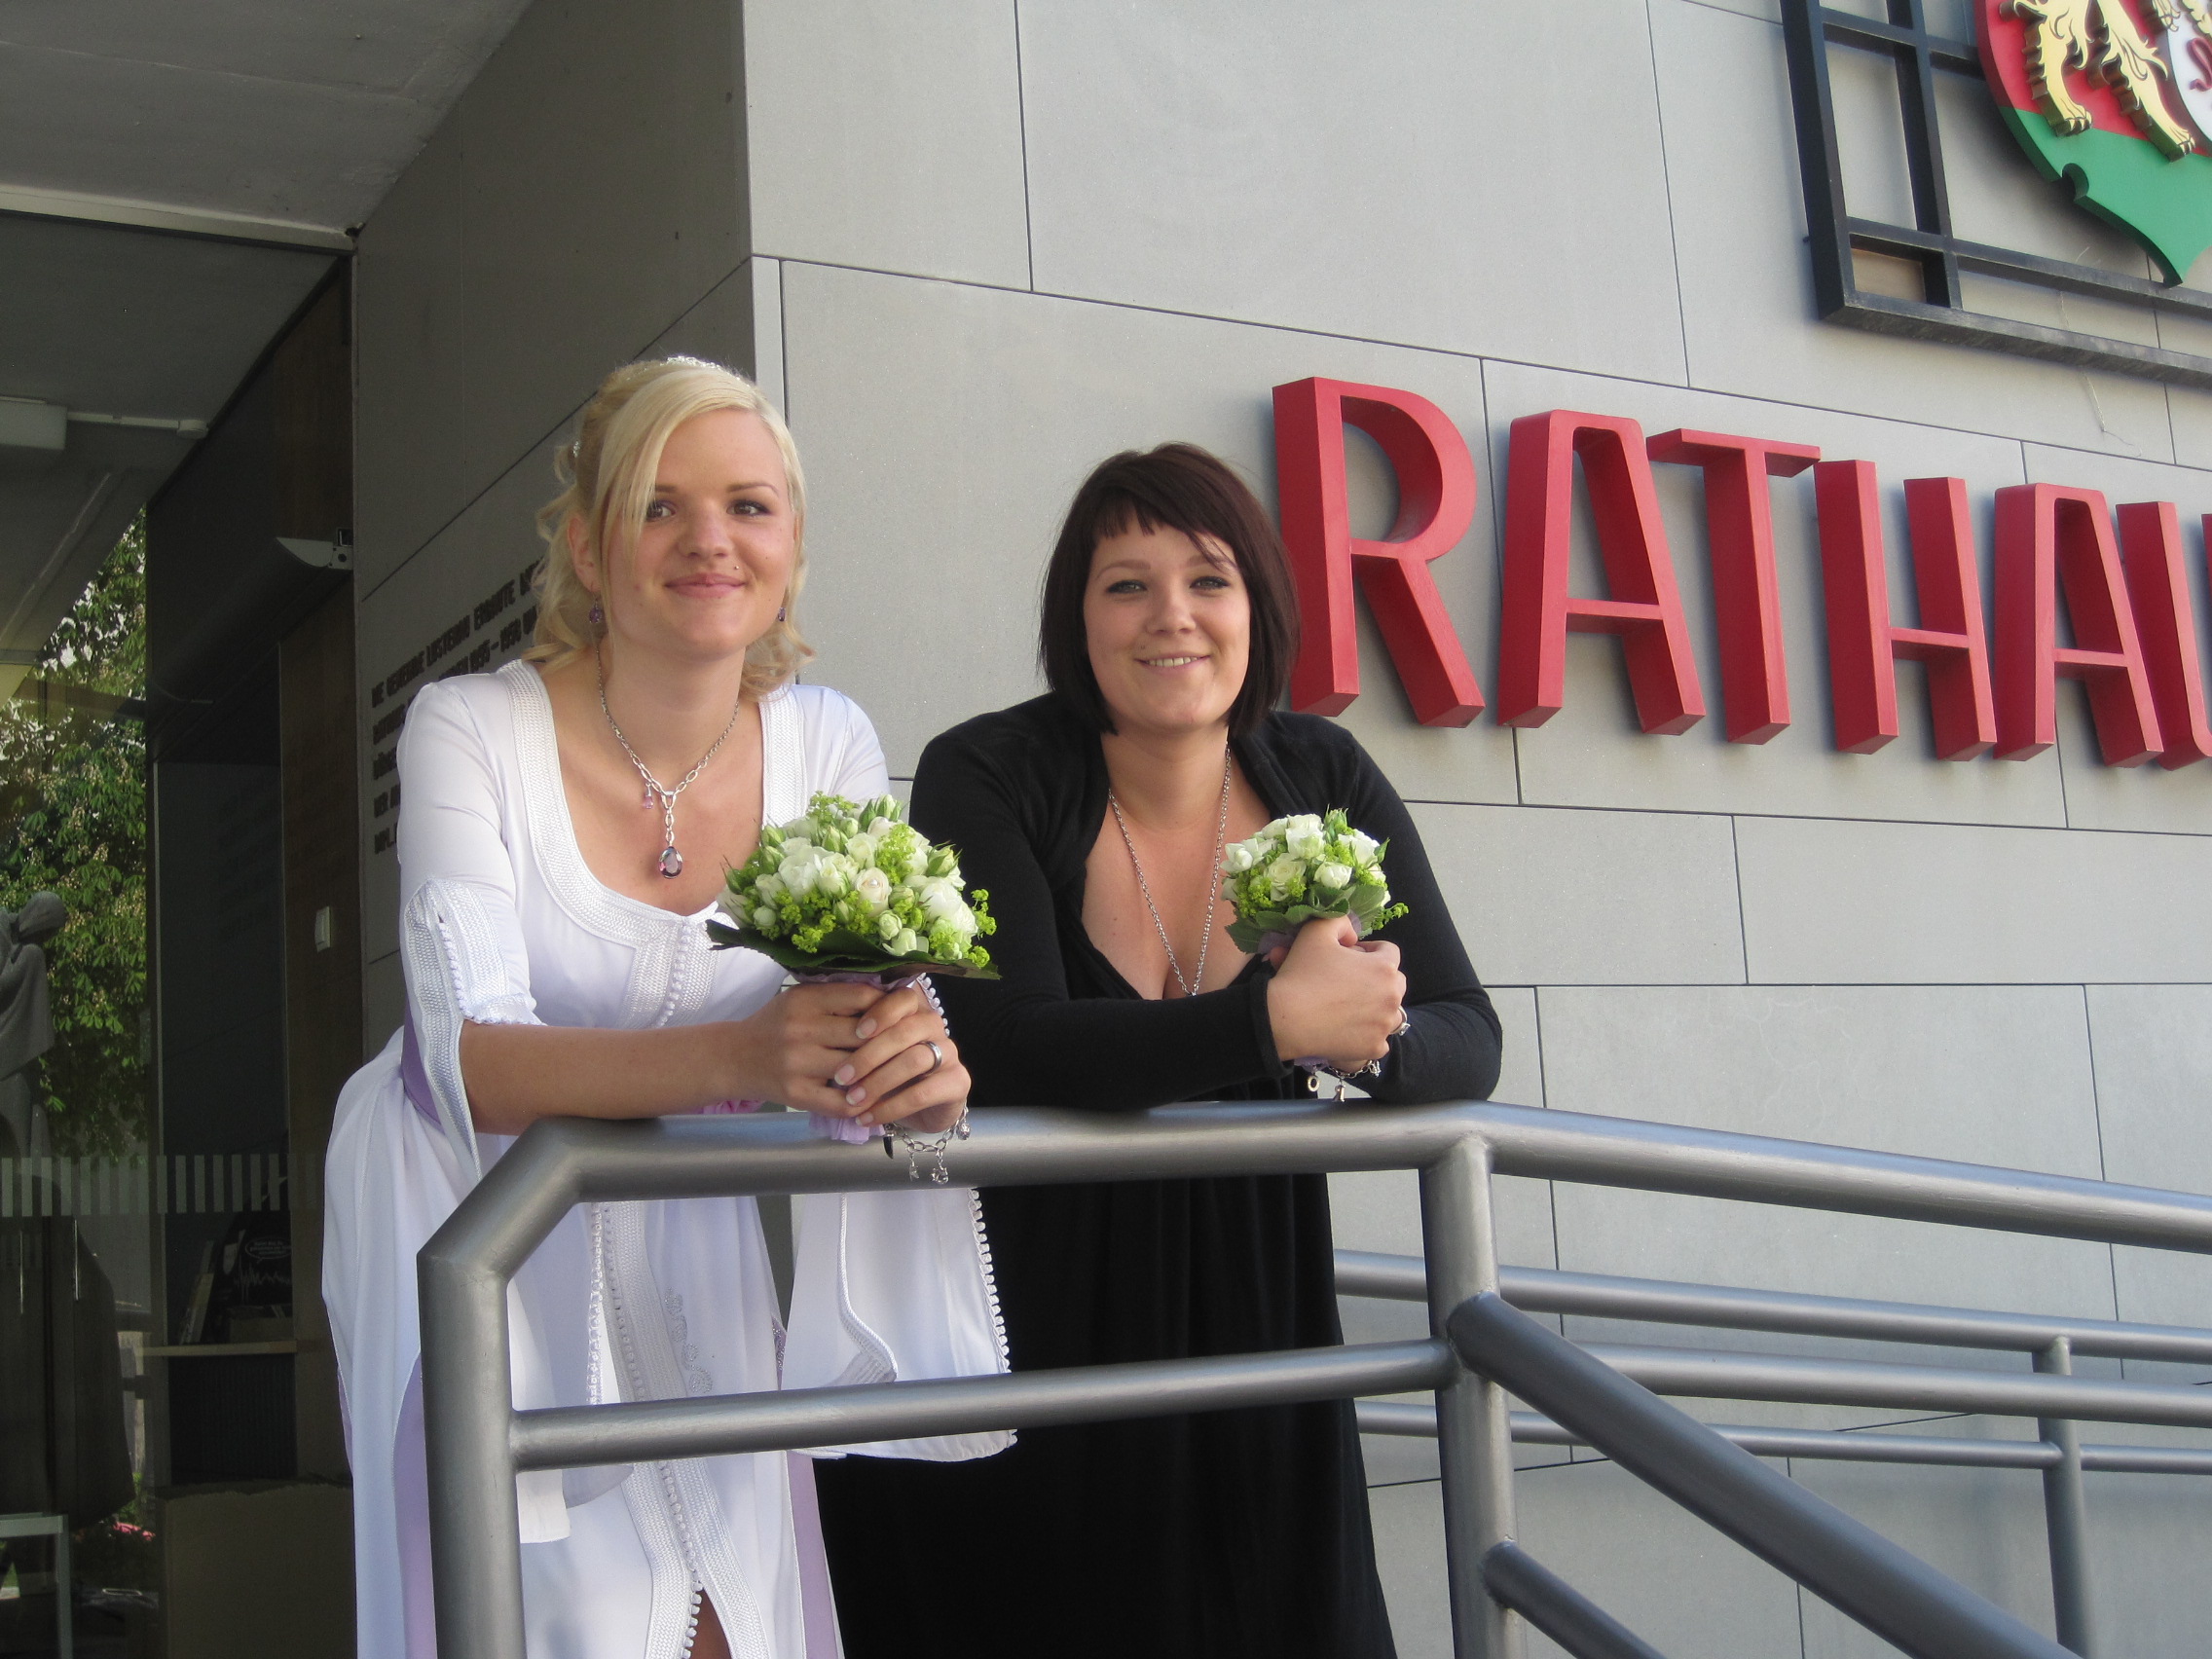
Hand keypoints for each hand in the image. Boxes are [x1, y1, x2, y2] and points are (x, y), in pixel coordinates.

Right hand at [752, 982, 969, 1128]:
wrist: (733, 1057)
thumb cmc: (775, 1025)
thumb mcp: (800, 999)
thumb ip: (838, 995)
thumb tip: (891, 993)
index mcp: (805, 1000)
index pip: (862, 998)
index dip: (888, 1007)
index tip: (903, 1015)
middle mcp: (800, 1029)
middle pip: (864, 1035)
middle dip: (890, 1042)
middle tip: (910, 1046)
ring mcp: (797, 1063)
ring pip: (856, 1068)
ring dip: (879, 1073)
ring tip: (900, 1073)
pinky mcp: (795, 1093)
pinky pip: (840, 1102)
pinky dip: (862, 1103)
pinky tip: (875, 1100)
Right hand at [1264, 915, 1404, 1070]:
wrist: (1284, 1018)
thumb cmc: (1301, 973)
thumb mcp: (1316, 931)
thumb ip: (1339, 921)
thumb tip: (1351, 935)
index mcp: (1384, 967)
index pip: (1389, 952)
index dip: (1368, 951)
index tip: (1350, 957)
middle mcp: (1393, 997)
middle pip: (1394, 983)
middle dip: (1376, 979)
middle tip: (1348, 982)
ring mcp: (1385, 1026)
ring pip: (1389, 1013)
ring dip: (1376, 1008)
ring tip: (1349, 1007)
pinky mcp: (1374, 1048)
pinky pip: (1379, 1040)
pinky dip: (1366, 1035)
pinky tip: (1346, 1030)